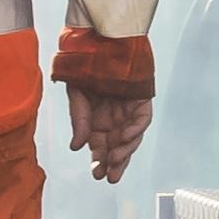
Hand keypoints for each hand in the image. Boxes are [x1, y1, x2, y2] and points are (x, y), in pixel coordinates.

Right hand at [70, 70, 154, 186]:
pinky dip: (135, 130)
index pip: (100, 147)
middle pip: (117, 147)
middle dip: (114, 163)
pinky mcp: (142, 100)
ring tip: (115, 160)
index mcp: (97, 121)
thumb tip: (76, 148)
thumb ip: (79, 121)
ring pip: (131, 138)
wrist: (101, 41)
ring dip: (124, 150)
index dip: (99, 161)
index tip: (97, 175)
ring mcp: (129, 110)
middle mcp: (114, 119)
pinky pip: (141, 120)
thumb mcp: (77, 96)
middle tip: (110, 177)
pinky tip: (124, 137)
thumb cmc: (86, 68)